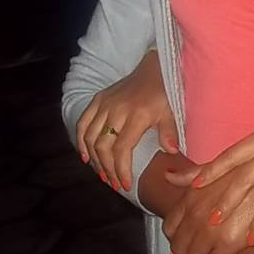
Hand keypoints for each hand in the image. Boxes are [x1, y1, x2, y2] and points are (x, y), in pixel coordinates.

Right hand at [76, 50, 176, 191]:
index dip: (121, 170)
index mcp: (137, 115)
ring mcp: (105, 104)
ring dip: (94, 160)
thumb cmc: (164, 94)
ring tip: (103, 175)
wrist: (154, 69)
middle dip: (108, 169)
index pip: (122, 148)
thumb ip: (170, 132)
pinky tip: (85, 157)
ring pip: (90, 137)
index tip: (125, 185)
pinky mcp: (97, 99)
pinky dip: (80, 142)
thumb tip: (172, 151)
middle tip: (114, 183)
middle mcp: (117, 110)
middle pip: (103, 146)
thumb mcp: (171, 112)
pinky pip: (82, 123)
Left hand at [163, 173, 253, 253]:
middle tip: (204, 251)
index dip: (177, 236)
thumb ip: (193, 175)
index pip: (170, 228)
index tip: (188, 237)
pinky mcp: (231, 244)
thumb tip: (167, 176)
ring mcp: (212, 231)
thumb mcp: (219, 167)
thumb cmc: (249, 169)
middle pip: (180, 248)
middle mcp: (196, 216)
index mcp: (191, 198)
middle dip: (190, 252)